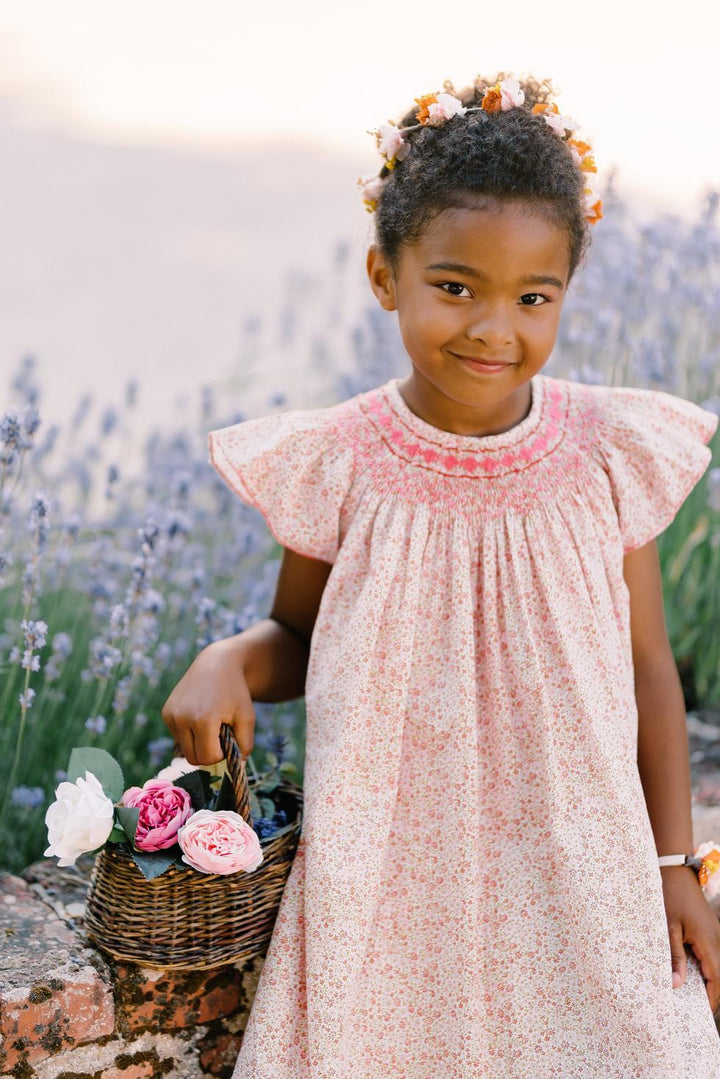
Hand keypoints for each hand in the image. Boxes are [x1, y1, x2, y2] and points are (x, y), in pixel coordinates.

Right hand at [161, 638, 255, 764]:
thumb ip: (245, 744)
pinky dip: (190, 733)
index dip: (221, 753)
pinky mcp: (166, 713)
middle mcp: (182, 718)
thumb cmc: (235, 691)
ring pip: (184, 749)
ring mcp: (171, 715)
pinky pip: (178, 736)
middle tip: (220, 733)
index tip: (228, 738)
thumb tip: (237, 765)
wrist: (216, 664)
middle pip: (193, 758)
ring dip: (198, 743)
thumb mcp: (247, 717)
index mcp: (202, 719)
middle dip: (209, 752)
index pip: (208, 758)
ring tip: (210, 723)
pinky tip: (200, 716)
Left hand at [660, 864, 719, 1012]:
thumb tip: (676, 984)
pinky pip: (711, 952)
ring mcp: (715, 933)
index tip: (700, 1012)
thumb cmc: (670, 896)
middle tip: (692, 1004)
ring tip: (688, 988)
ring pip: (716, 963)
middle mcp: (717, 939)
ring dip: (706, 977)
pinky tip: (688, 966)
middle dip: (709, 990)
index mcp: (708, 942)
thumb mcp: (668, 928)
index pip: (716, 980)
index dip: (711, 998)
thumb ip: (674, 956)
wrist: (675, 871)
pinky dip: (704, 964)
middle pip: (719, 974)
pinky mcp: (709, 928)